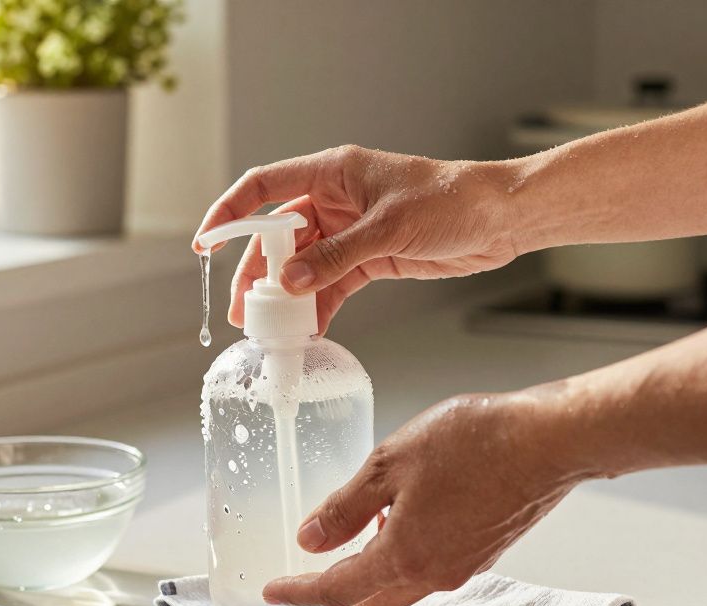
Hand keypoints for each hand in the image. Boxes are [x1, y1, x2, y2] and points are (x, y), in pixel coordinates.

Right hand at [193, 145, 519, 333]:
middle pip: (277, 236)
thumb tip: (289, 281)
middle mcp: (335, 200)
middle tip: (244, 311)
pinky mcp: (369, 258)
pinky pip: (331, 284)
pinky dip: (318, 306)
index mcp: (332, 173)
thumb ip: (336, 256)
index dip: (230, 213)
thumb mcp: (389, 228)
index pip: (264, 187)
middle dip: (257, 273)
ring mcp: (350, 231)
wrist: (500, 218)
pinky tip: (307, 330)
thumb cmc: (452, 201)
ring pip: (302, 265)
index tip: (206, 245)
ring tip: (270, 330)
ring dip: (285, 297)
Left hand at [261, 391, 587, 605]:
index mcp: (404, 555)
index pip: (337, 588)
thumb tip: (312, 537)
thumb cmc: (476, 443)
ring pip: (404, 585)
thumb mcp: (389, 464)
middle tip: (313, 562)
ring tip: (364, 522)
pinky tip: (406, 514)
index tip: (274, 591)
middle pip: (371, 598)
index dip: (299, 590)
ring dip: (376, 567)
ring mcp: (464, 566)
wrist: (547, 441)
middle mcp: (434, 573)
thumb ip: (345, 507)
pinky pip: (433, 567)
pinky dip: (408, 553)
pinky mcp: (485, 551)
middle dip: (338, 586)